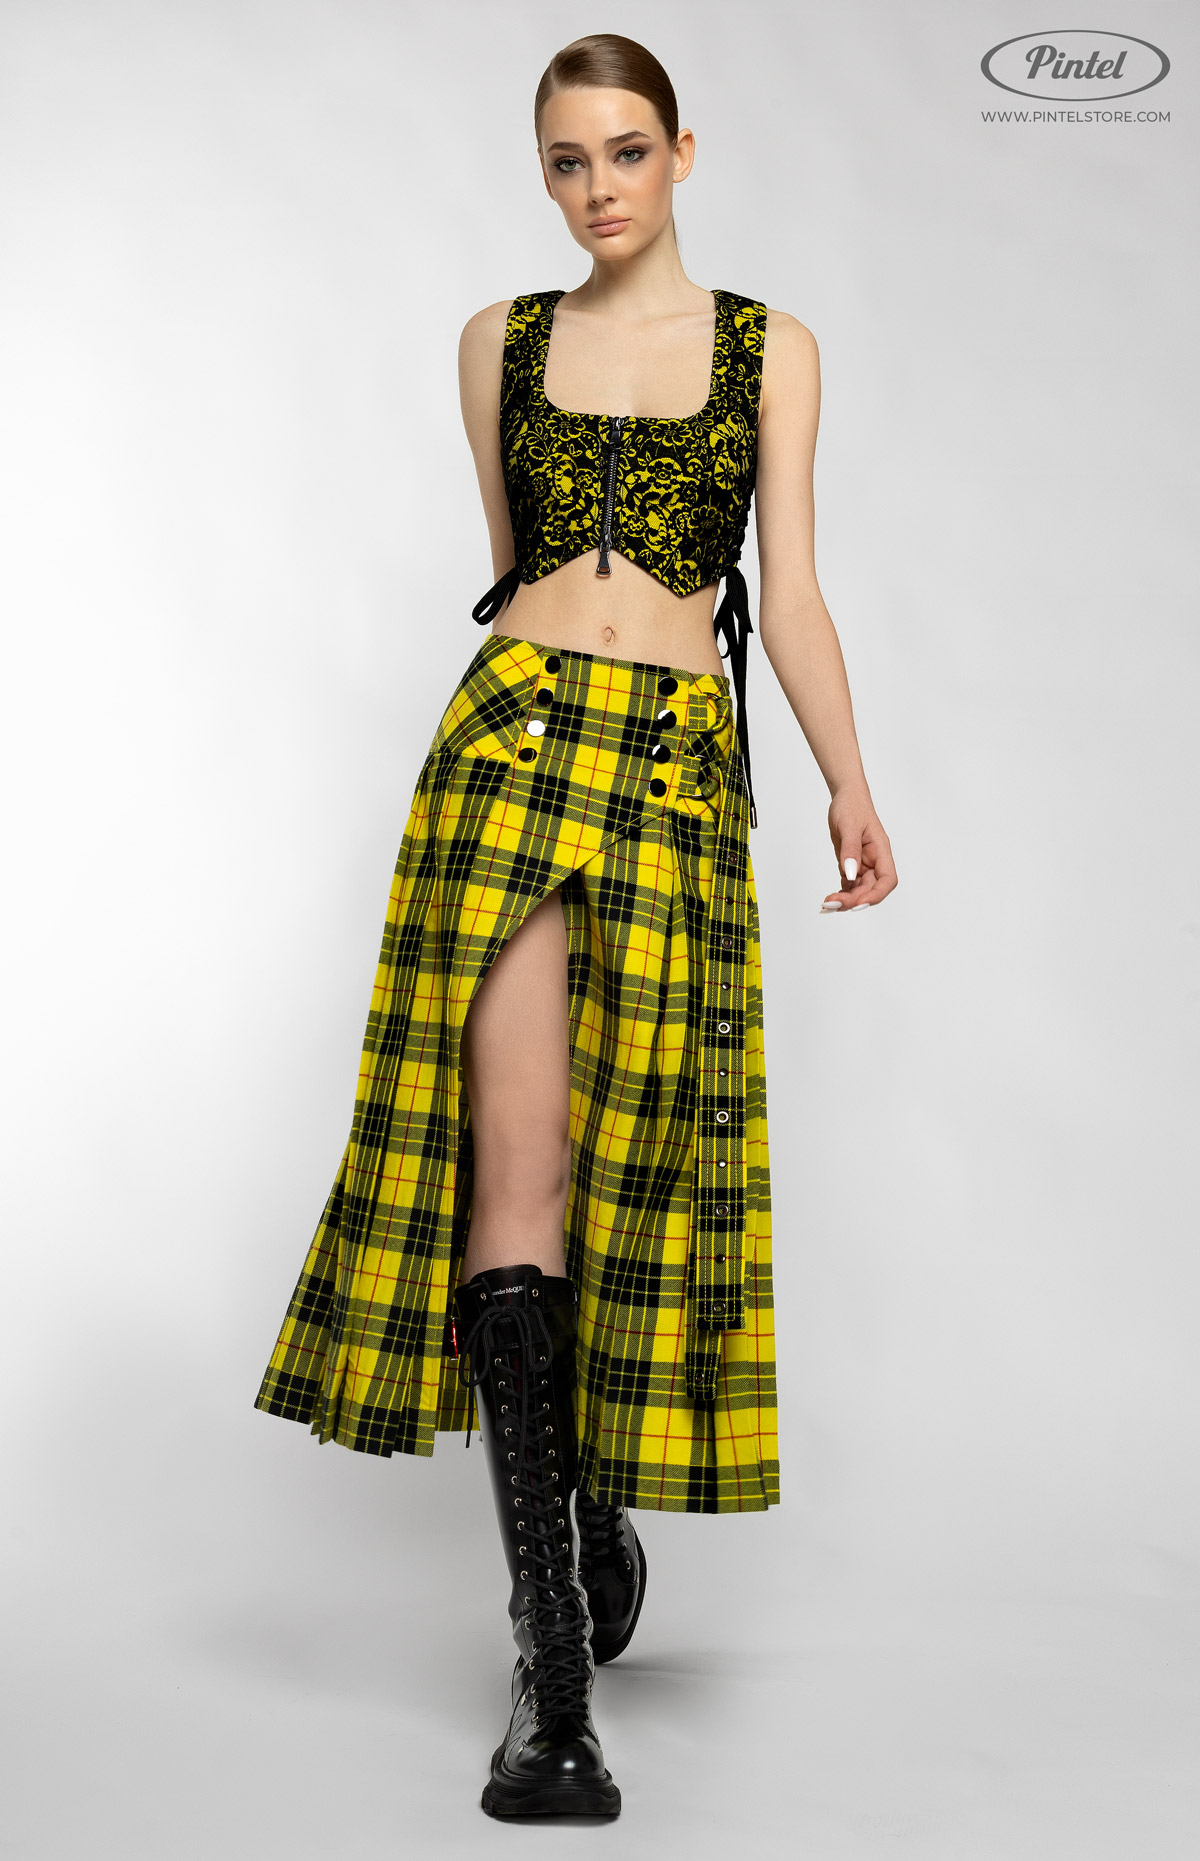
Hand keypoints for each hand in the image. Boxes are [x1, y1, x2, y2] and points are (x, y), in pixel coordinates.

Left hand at [821, 794, 896, 912]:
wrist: (845, 797)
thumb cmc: (852, 806)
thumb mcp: (849, 825)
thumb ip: (850, 850)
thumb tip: (850, 873)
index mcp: (881, 850)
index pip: (887, 879)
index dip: (876, 894)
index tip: (858, 902)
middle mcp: (874, 860)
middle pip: (871, 889)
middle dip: (854, 900)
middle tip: (832, 904)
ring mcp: (863, 864)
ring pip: (859, 889)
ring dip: (846, 899)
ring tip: (828, 903)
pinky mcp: (852, 864)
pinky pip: (850, 885)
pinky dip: (841, 893)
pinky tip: (831, 897)